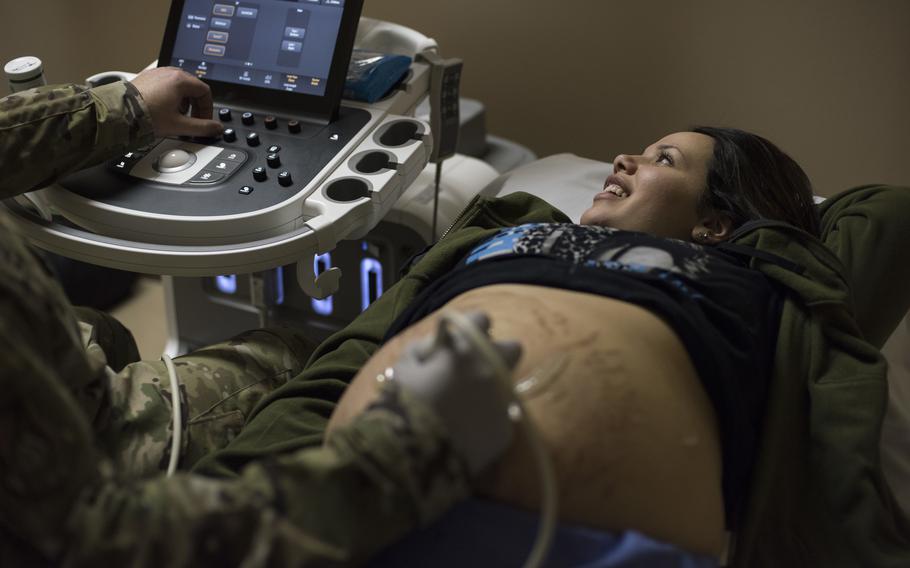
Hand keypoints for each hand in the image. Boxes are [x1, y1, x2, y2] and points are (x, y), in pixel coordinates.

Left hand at [129, 67, 222, 137]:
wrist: (119, 113)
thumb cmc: (146, 116)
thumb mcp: (180, 125)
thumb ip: (203, 127)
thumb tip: (216, 129)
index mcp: (180, 80)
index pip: (205, 91)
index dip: (208, 108)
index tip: (204, 120)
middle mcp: (169, 72)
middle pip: (192, 87)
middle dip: (195, 105)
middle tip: (192, 119)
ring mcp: (156, 74)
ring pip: (178, 85)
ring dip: (183, 101)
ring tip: (176, 115)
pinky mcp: (146, 78)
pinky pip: (165, 84)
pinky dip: (170, 96)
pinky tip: (163, 109)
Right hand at [390, 311, 521, 474]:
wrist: (413, 453)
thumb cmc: (403, 402)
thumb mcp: (404, 365)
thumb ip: (424, 348)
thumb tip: (436, 346)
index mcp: (466, 349)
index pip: (481, 319)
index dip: (471, 327)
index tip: (462, 338)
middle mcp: (491, 369)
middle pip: (512, 348)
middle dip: (497, 353)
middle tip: (475, 367)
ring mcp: (503, 401)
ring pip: (509, 385)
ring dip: (493, 388)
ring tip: (468, 404)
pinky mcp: (506, 430)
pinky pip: (503, 418)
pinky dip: (488, 420)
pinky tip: (467, 430)